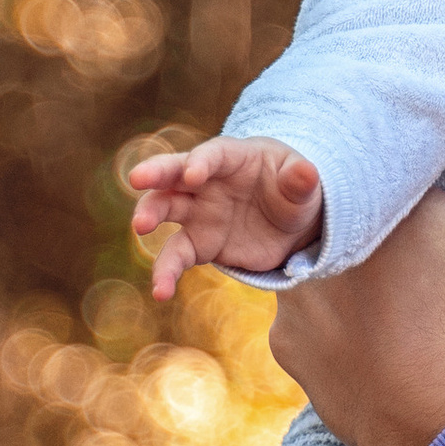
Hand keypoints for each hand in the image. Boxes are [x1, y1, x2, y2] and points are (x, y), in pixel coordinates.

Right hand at [128, 135, 323, 301]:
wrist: (289, 222)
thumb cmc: (292, 190)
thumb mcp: (303, 185)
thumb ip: (300, 180)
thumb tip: (307, 174)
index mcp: (233, 158)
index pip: (213, 154)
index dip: (201, 161)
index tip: (193, 175)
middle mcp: (207, 182)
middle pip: (175, 173)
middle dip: (156, 173)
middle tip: (137, 178)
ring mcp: (199, 212)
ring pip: (166, 209)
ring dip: (150, 214)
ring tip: (139, 226)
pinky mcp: (198, 243)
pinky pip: (176, 256)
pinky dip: (166, 273)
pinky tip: (160, 292)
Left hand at [268, 72, 444, 445]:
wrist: (443, 430)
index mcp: (361, 193)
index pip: (376, 162)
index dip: (404, 169)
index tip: (434, 186)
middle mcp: (309, 242)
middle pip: (346, 216)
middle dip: (379, 224)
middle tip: (426, 243)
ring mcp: (291, 303)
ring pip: (325, 271)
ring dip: (355, 277)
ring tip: (405, 291)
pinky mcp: (292, 355)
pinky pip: (313, 327)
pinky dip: (343, 329)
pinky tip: (381, 334)